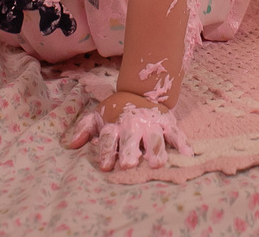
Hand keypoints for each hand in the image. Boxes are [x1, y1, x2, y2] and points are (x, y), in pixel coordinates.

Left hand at [64, 92, 191, 169]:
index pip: (108, 139)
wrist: (142, 90)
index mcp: (115, 124)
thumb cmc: (118, 110)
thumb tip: (71, 144)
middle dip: (129, 151)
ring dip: (155, 150)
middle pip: (130, 139)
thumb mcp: (98, 115)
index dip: (106, 152)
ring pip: (154, 138)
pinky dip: (182, 143)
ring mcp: (152, 124)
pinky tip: (187, 154)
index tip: (105, 167)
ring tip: (157, 163)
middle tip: (128, 164)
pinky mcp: (168, 122)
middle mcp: (133, 125)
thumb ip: (85, 128)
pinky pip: (176, 133)